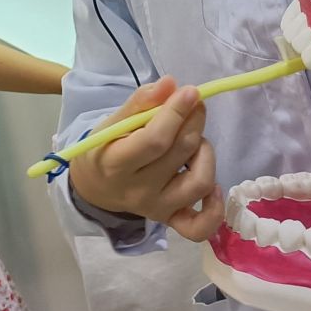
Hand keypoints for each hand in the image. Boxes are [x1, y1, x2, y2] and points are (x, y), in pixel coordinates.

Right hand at [70, 77, 222, 242]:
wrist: (96, 186)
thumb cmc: (106, 148)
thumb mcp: (111, 122)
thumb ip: (140, 103)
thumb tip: (170, 83)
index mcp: (115, 164)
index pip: (154, 140)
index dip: (176, 113)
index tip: (189, 91)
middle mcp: (137, 192)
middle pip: (181, 153)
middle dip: (193, 120)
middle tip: (193, 103)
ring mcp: (157, 209)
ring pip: (198, 182)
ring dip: (205, 152)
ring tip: (196, 139)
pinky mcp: (171, 220)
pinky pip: (200, 227)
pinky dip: (214, 208)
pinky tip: (212, 185)